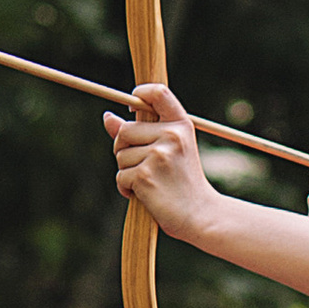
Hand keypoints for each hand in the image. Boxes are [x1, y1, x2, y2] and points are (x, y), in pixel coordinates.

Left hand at [107, 82, 222, 239]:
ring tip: (150, 183)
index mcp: (181, 125)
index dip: (139, 94)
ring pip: (120, 155)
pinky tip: (145, 195)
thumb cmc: (183, 183)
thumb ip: (139, 132)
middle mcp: (171, 135)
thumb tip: (107, 117)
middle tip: (143, 166)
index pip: (157, 92)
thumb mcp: (168, 151)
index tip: (131, 109)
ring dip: (127, 172)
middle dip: (123, 149)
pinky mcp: (145, 175)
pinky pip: (120, 176)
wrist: (201, 214)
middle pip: (125, 131)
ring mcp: (158, 155)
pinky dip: (126, 188)